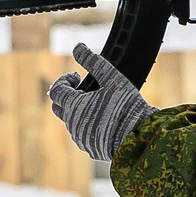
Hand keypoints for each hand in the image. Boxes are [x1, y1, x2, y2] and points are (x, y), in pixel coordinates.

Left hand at [47, 42, 154, 162]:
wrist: (139, 138)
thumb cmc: (126, 106)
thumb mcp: (112, 78)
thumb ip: (92, 61)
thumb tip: (78, 46)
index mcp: (74, 106)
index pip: (56, 90)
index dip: (64, 80)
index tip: (77, 77)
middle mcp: (72, 124)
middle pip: (58, 108)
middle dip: (67, 96)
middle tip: (83, 90)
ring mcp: (80, 139)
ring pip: (71, 122)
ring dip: (79, 111)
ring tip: (98, 104)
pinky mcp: (90, 149)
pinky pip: (83, 135)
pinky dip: (88, 126)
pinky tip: (105, 121)